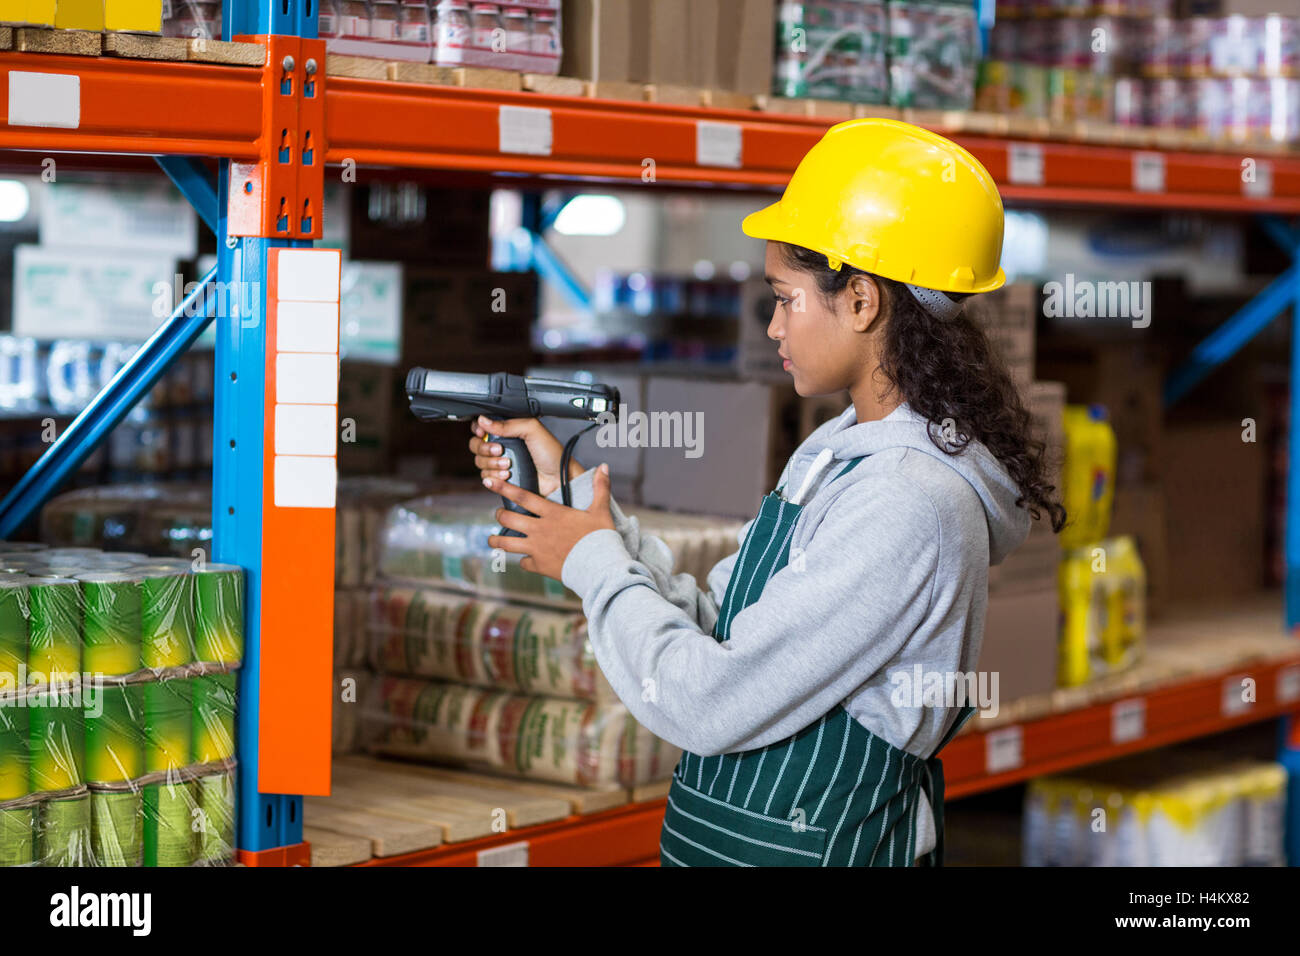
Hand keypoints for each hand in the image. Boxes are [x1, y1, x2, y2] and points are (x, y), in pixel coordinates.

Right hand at [469, 415, 583, 498]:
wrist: (558, 480)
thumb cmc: (552, 455)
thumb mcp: (532, 430)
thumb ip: (508, 424)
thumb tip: (484, 420)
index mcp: (509, 430)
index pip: (484, 426)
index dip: (479, 429)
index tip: (482, 432)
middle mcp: (503, 445)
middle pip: (477, 444)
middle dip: (485, 448)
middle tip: (499, 450)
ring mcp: (500, 462)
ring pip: (480, 461)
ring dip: (491, 463)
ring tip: (508, 464)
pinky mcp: (501, 478)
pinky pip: (486, 476)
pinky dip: (494, 476)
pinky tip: (507, 475)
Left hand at [485, 462, 615, 580]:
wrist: (600, 566)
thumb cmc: (601, 537)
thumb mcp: (601, 510)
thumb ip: (600, 488)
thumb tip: (604, 466)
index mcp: (553, 513)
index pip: (523, 497)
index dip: (504, 488)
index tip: (489, 482)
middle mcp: (540, 529)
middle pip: (509, 519)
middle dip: (500, 515)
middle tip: (499, 513)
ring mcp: (537, 548)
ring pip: (507, 544)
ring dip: (497, 541)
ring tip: (493, 540)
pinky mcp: (539, 565)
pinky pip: (523, 563)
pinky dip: (524, 561)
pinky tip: (526, 560)